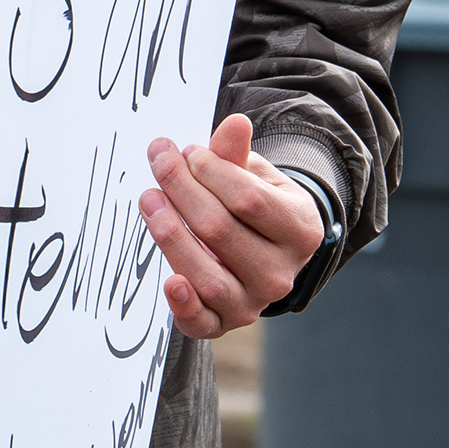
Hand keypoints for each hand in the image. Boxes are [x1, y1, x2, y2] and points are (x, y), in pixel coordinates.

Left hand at [139, 113, 323, 339]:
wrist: (264, 252)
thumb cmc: (256, 207)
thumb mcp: (255, 177)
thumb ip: (237, 156)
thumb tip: (234, 123)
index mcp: (300, 230)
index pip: (247, 199)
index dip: (210, 171)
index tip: (186, 151)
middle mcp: (282, 274)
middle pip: (220, 230)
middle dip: (181, 190)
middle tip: (158, 161)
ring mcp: (253, 303)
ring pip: (208, 276)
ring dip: (171, 235)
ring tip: (148, 200)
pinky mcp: (224, 324)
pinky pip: (202, 323)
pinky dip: (184, 304)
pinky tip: (168, 281)